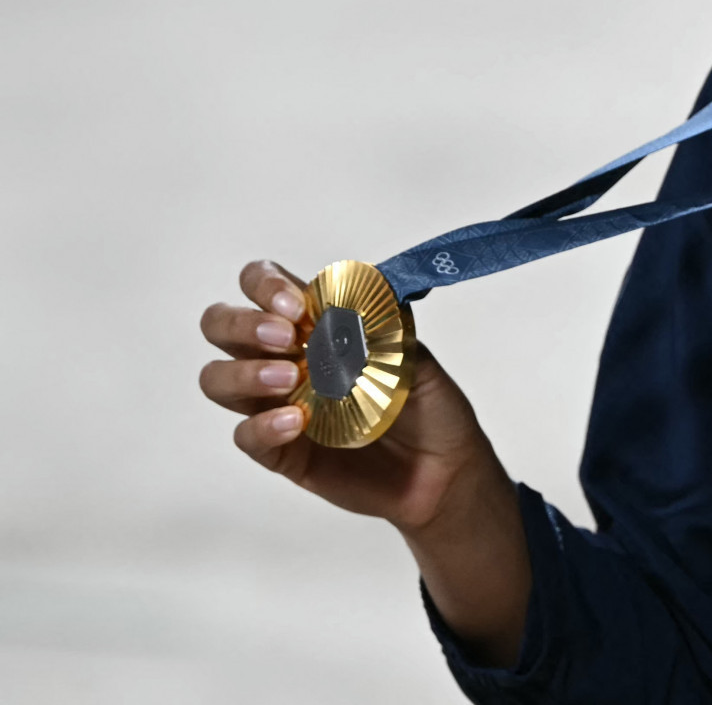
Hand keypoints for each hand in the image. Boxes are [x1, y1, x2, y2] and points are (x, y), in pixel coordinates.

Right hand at [198, 260, 497, 532]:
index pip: (265, 285)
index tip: (296, 305)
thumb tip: (356, 305)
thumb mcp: (420, 360)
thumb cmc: (432, 410)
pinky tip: (295, 422)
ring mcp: (278, 404)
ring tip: (290, 378)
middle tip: (286, 337)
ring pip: (219, 379)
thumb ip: (386, 332)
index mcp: (317, 325)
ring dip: (244, 372)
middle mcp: (287, 358)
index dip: (266, 284)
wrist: (445, 474)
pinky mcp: (281, 451)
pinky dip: (262, 425)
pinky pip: (246, 435)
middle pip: (223, 326)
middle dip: (242, 323)